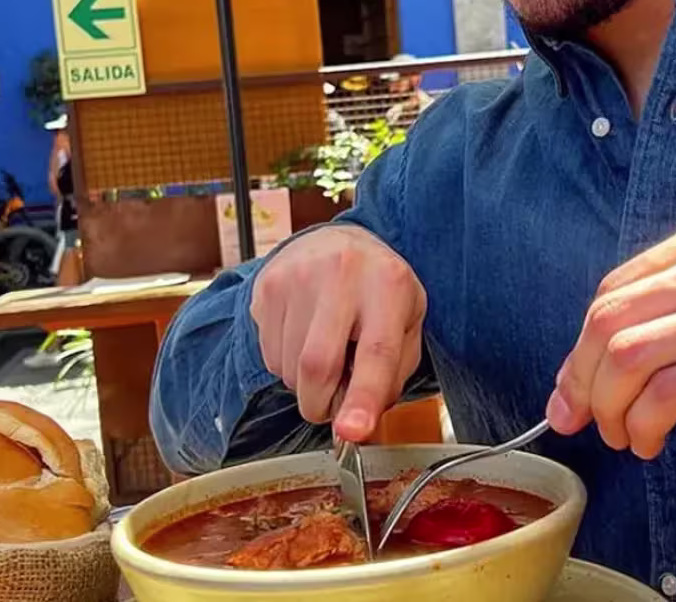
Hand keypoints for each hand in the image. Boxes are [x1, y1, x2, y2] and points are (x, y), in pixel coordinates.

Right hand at [252, 225, 426, 443]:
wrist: (339, 242)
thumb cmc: (379, 290)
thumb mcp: (407, 323)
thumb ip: (392, 374)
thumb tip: (358, 422)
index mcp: (388, 283)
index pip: (376, 351)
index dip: (363, 397)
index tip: (352, 432)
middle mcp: (342, 273)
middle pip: (318, 365)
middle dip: (321, 405)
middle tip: (332, 407)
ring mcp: (299, 275)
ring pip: (290, 367)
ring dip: (306, 385)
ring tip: (326, 354)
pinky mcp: (268, 284)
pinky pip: (270, 355)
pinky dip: (287, 365)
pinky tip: (303, 339)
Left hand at [546, 208, 675, 458]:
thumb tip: (604, 354)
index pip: (616, 288)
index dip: (582, 342)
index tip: (572, 382)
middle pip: (608, 318)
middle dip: (577, 375)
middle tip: (574, 415)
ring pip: (625, 356)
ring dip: (606, 404)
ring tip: (619, 434)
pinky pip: (664, 395)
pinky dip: (641, 424)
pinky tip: (649, 442)